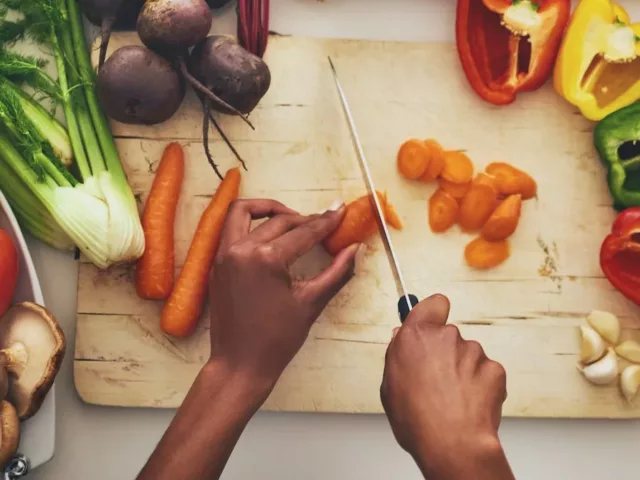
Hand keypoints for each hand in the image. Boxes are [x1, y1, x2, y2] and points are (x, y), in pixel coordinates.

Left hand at [209, 198, 359, 398]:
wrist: (239, 366)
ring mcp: (224, 255)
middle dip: (305, 218)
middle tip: (324, 223)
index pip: (303, 232)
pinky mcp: (217, 264)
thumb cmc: (277, 340)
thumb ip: (337, 272)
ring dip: (268, 209)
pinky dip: (250, 223)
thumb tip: (356, 249)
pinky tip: (269, 235)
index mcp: (265, 259)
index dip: (326, 221)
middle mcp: (241, 249)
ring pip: (244, 212)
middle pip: (279, 220)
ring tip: (291, 218)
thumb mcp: (311, 303)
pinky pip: (231, 229)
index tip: (341, 209)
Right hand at [381, 295, 511, 479]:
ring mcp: (473, 351)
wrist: (452, 444)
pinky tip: (469, 403)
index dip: (433, 312)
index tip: (432, 321)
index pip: (433, 304)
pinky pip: (486, 371)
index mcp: (416, 336)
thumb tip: (401, 340)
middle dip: (444, 352)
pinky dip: (480, 385)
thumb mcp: (390, 387)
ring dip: (462, 370)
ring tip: (452, 398)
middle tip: (437, 379)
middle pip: (448, 334)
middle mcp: (446, 337)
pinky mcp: (494, 368)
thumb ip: (397, 355)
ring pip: (468, 354)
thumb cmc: (418, 420)